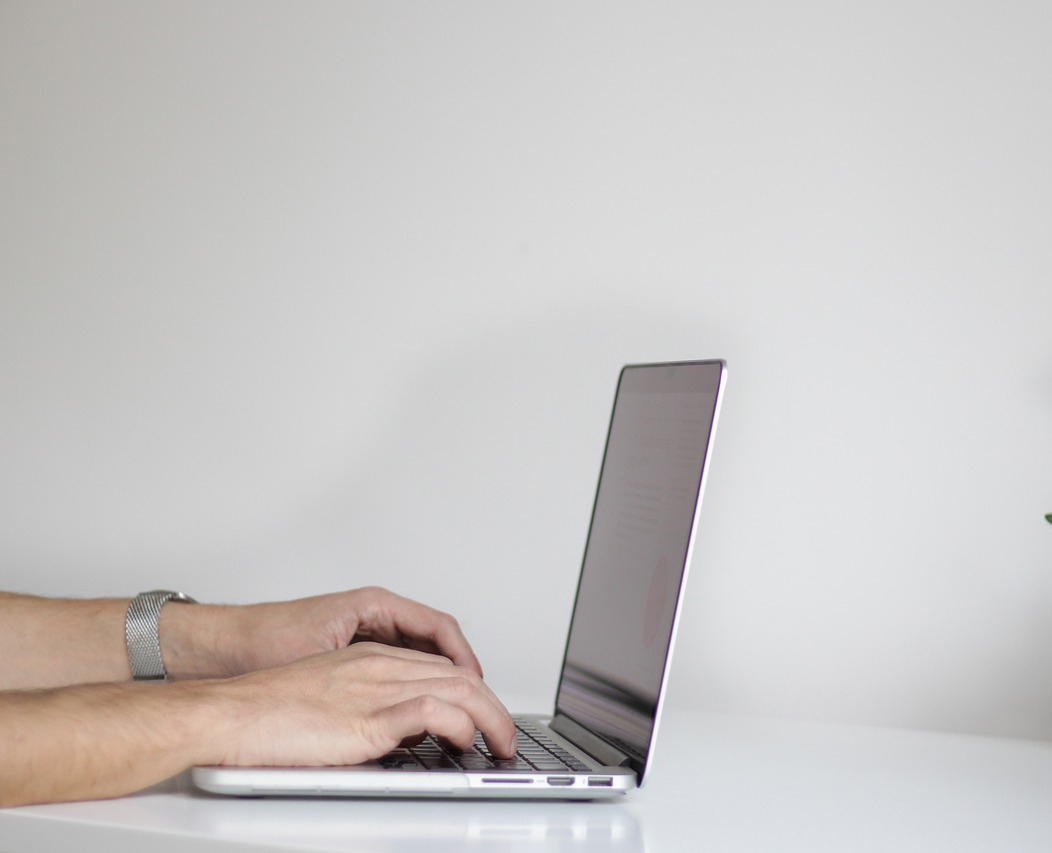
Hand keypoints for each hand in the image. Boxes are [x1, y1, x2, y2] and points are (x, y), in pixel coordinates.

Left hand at [163, 587, 484, 679]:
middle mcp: (373, 614)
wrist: (219, 647)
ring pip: (418, 654)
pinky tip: (416, 708)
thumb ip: (368, 675)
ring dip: (438, 678)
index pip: (438, 627)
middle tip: (475, 702)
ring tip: (453, 707)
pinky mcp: (352, 651)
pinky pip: (398, 664)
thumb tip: (409, 696)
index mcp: (373, 604)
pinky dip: (414, 684)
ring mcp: (364, 632)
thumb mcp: (323, 657)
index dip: (464, 657)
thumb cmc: (261, 640)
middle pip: (435, 640)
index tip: (477, 683)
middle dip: (459, 670)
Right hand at [214, 641, 517, 765]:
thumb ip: (367, 708)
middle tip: (504, 734)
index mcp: (368, 657)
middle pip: (458, 674)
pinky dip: (461, 725)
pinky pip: (433, 712)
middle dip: (493, 704)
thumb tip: (398, 736)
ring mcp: (375, 687)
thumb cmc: (265, 711)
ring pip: (458, 688)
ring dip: (490, 717)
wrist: (230, 712)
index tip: (484, 712)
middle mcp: (379, 665)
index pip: (439, 664)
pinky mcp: (368, 717)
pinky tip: (466, 741)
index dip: (470, 689)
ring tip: (500, 743)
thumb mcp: (328, 700)